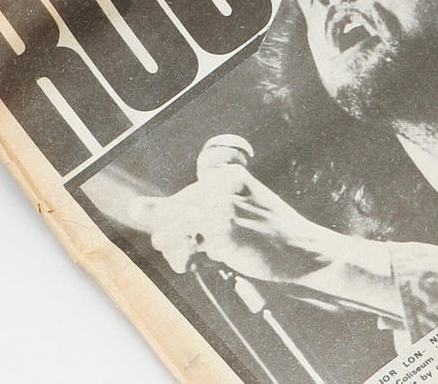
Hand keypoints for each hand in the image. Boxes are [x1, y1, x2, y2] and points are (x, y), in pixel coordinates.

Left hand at [146, 164, 342, 285]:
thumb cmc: (268, 233)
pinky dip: (185, 258)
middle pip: (173, 213)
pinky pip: (187, 246)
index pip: (181, 199)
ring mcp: (223, 206)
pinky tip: (197, 262)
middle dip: (169, 236)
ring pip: (174, 229)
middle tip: (180, 253)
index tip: (177, 233)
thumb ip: (191, 207)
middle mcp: (221, 186)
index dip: (173, 221)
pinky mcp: (224, 230)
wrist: (304, 249)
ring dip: (174, 250)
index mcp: (226, 176)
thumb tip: (133, 208)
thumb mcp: (235, 209)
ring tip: (187, 259)